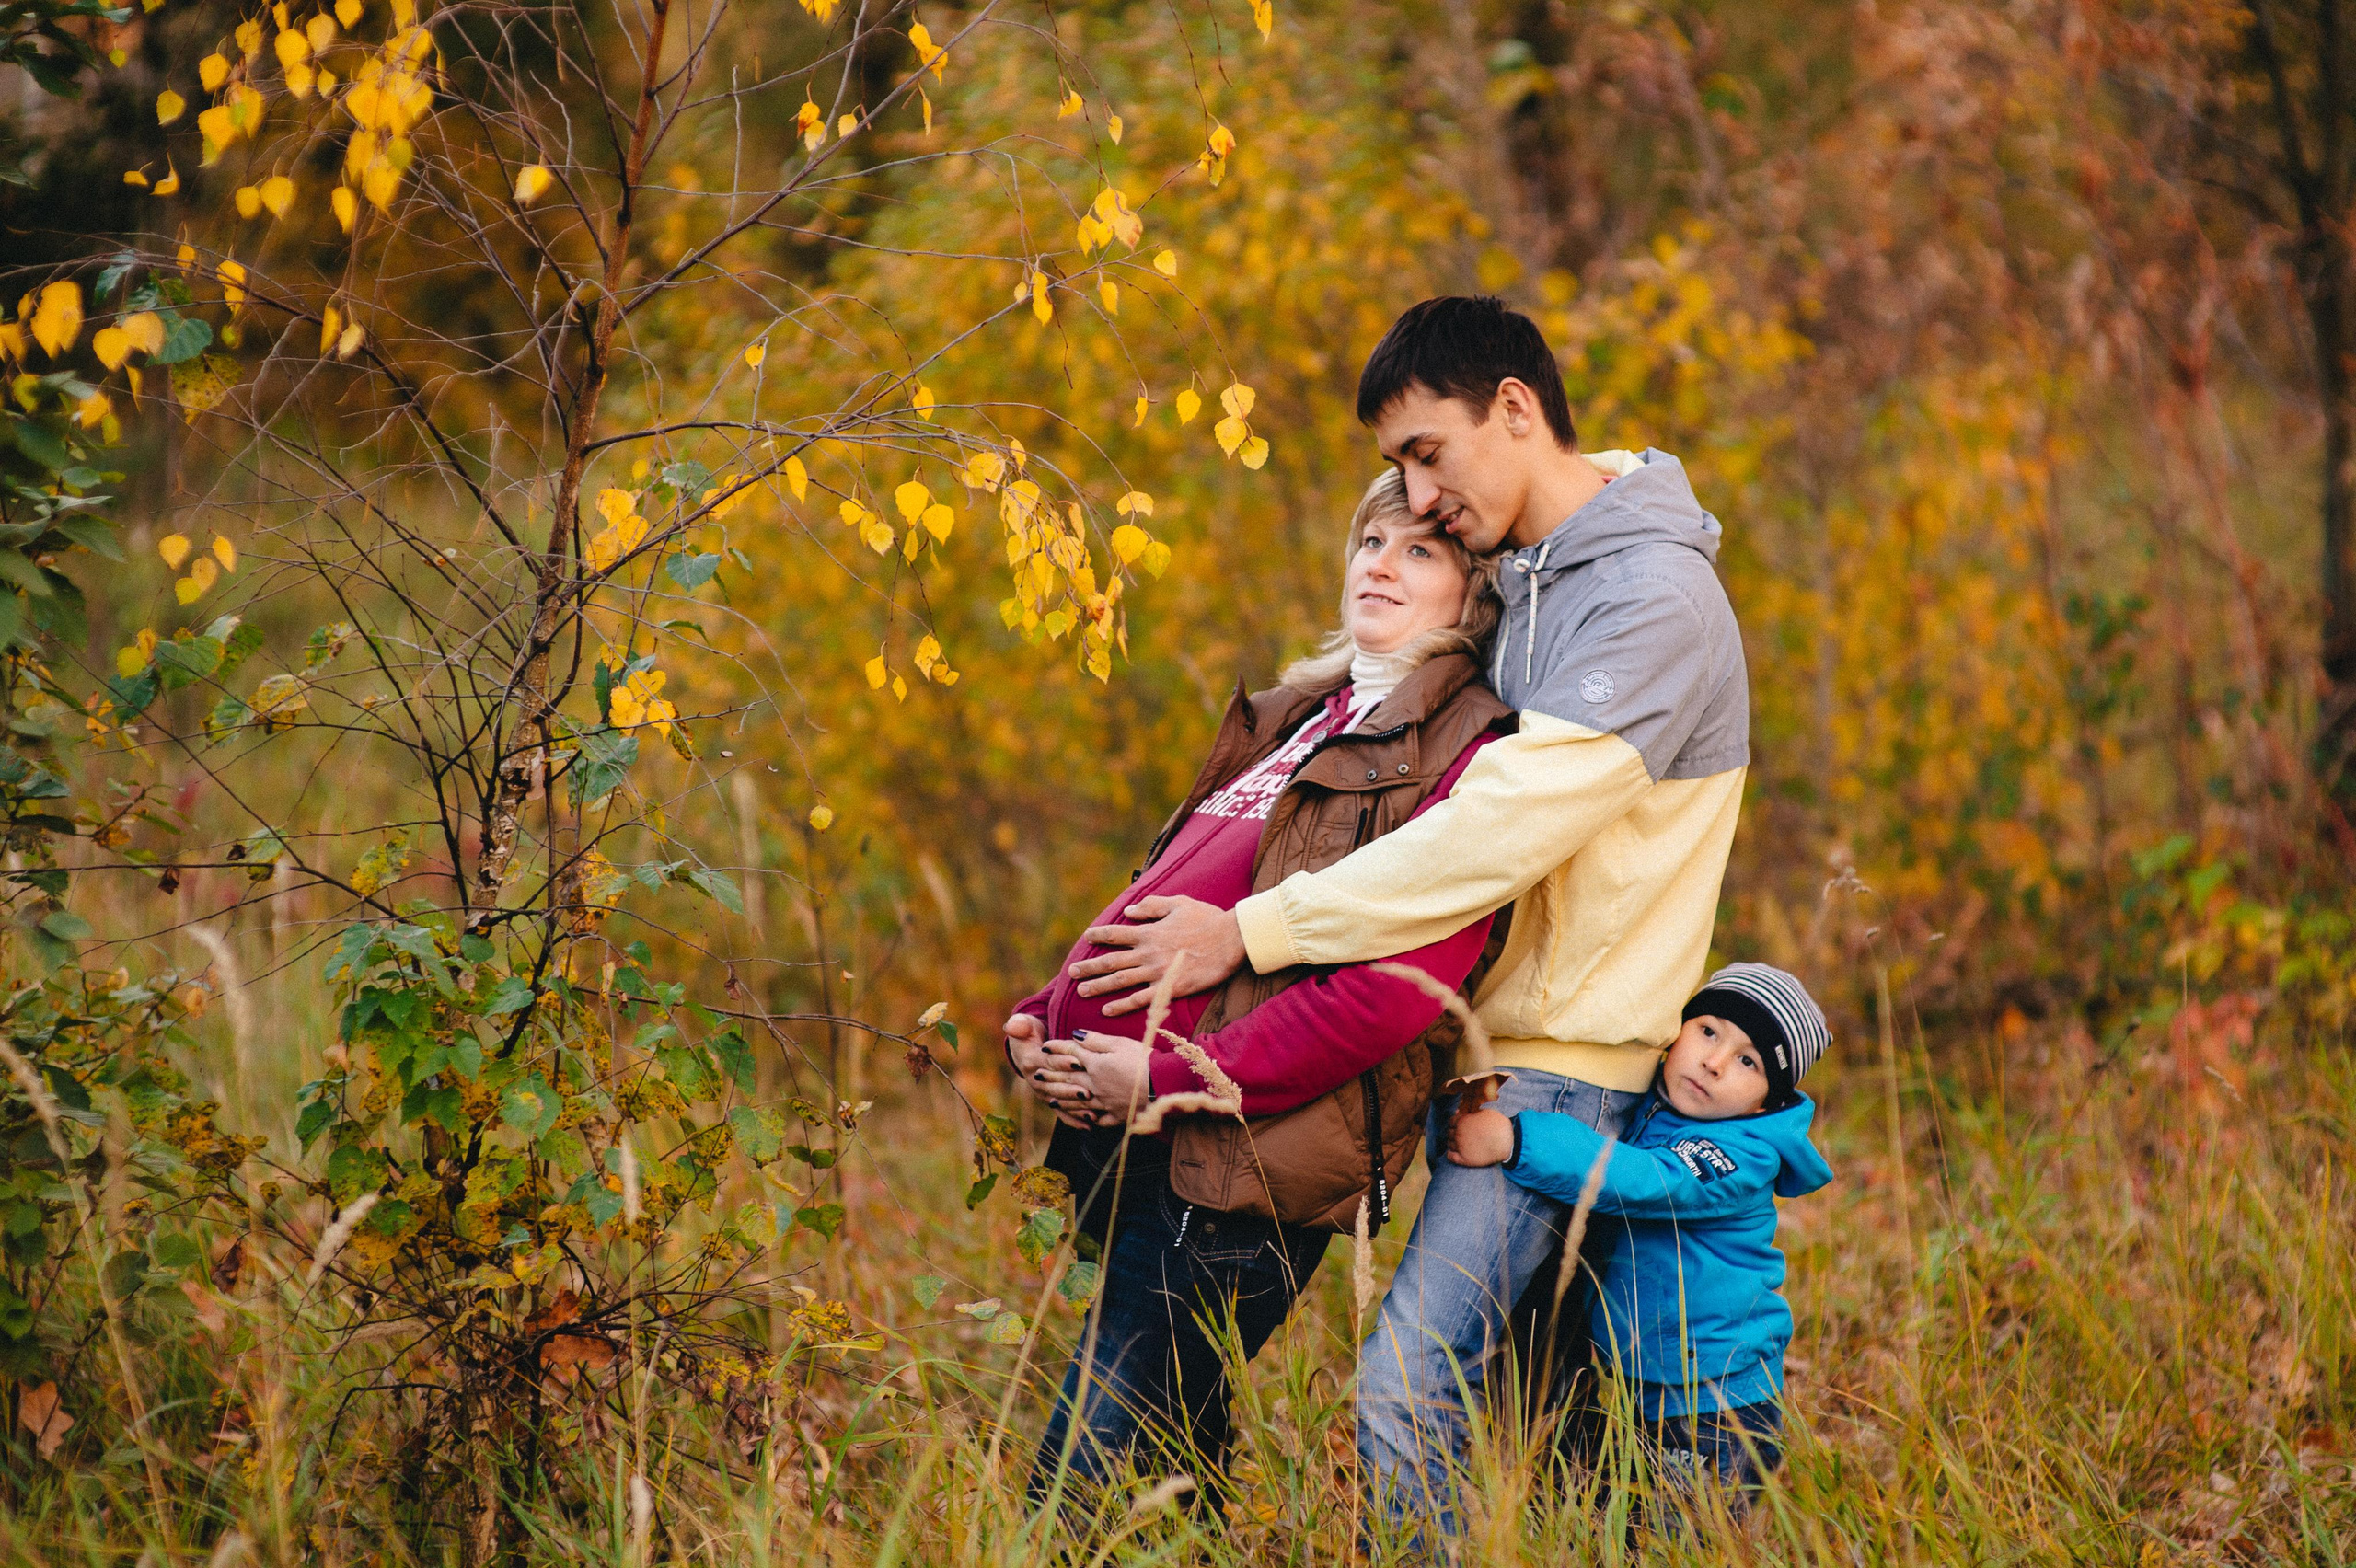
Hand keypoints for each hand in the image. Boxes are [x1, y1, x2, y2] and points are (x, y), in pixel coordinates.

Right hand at [1006, 1015, 1099, 1126]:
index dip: (1062, 1062)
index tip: (1077, 1062)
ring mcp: (1043, 1092)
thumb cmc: (1028, 1031)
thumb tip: (1014, 1026)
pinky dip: (1075, 1120)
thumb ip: (1019, 1025)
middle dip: (1071, 1089)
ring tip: (1091, 1112)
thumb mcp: (1023, 1025)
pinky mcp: (1051, 1100)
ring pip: (1060, 1102)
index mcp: (1030, 1062)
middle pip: (1055, 1086)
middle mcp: (1036, 1080)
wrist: (1026, 1047)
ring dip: (1075, 1108)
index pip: (1048, 1063)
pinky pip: (1062, 1112)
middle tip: (1087, 1092)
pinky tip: (1089, 1125)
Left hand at [1036, 1031, 1153, 1123]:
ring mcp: (1105, 1103)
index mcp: (1095, 1065)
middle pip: (1068, 1080)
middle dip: (1051, 1077)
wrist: (1164, 1087)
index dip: (1057, 1048)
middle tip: (1036, 1076)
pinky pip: (1098, 1120)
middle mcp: (1095, 1086)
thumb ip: (1096, 1040)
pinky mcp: (1117, 1116)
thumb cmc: (1145, 1061)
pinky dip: (1088, 1120)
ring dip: (1062, 1100)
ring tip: (1050, 1099)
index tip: (1044, 1046)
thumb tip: (1076, 1035)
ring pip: (1078, 1103)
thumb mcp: (1120, 1044)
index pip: (1071, 1054)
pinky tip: (1083, 1120)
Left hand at [1066, 895, 1246, 1015]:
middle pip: (1111, 961)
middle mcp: (1147, 952)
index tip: (1087, 937)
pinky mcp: (1169, 988)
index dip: (1098, 935)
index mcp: (1149, 931)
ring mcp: (1157, 972)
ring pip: (1119, 981)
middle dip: (1089, 967)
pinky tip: (1107, 1010)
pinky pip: (1140, 999)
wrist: (1231, 939)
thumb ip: (1151, 906)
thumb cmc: (1207, 918)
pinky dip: (1121, 1005)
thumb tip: (1128, 910)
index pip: (1115, 933)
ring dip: (1098, 987)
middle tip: (1072, 973)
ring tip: (1081, 992)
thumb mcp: (1178, 903)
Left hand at [1446, 1106, 1515, 1166]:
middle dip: (1454, 1133)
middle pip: (1449, 1132)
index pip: (1451, 1121)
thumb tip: (1466, 1111)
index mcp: (1462, 1121)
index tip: (1460, 1126)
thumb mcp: (1485, 1112)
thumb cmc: (1498, 1126)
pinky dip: (1450, 1154)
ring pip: (1449, 1144)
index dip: (1455, 1123)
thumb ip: (1473, 1111)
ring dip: (1453, 1143)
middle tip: (1462, 1135)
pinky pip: (1450, 1156)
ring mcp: (1460, 1146)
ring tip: (1461, 1144)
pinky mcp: (1464, 1158)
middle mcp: (1459, 1133)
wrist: (1506, 1143)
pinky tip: (1456, 1153)